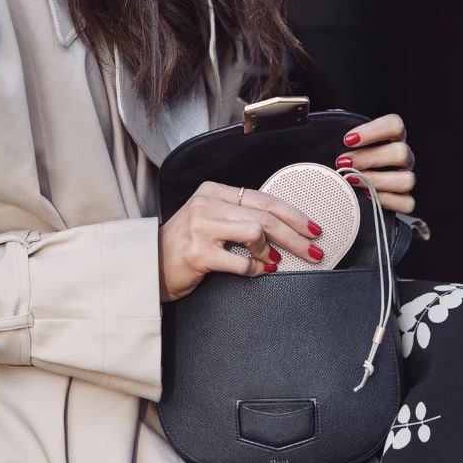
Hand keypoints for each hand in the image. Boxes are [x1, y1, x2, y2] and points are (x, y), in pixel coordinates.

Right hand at [157, 181, 323, 302]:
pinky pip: (241, 261)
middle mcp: (207, 203)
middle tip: (313, 251)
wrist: (150, 265)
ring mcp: (201, 226)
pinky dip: (255, 269)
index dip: (293, 214)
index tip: (313, 228)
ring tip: (272, 261)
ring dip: (271, 252)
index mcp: (214, 191)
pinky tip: (257, 272)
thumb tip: (282, 230)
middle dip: (295, 236)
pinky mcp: (199, 252)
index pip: (263, 198)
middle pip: (265, 216)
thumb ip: (240, 218)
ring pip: (256, 232)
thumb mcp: (211, 221)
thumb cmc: (184, 246)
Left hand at [335, 114, 415, 213]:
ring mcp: (404, 177)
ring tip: (352, 180)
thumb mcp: (338, 138)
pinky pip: (406, 203)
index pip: (395, 125)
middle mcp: (402, 156)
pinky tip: (368, 195)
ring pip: (406, 179)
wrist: (345, 181)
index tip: (348, 139)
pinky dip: (387, 200)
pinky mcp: (403, 200)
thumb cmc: (344, 155)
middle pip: (400, 152)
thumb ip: (337, 127)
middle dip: (369, 158)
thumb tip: (325, 119)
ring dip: (376, 180)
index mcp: (391, 136)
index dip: (373, 131)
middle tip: (344, 162)